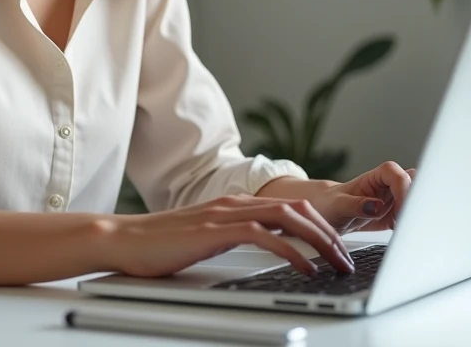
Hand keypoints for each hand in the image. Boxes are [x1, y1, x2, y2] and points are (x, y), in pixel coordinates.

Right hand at [105, 194, 356, 278]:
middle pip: (298, 207)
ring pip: (288, 216)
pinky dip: (291, 251)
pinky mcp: (216, 230)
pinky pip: (265, 236)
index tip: (339, 244)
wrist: (122, 240)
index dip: (321, 223)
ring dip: (320, 240)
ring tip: (336, 262)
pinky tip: (304, 268)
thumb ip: (233, 237)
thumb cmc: (159, 245)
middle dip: (330, 231)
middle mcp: (234, 202)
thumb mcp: (206, 238)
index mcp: (234, 203)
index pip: (290, 205)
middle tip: (348, 256)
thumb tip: (265, 250)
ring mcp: (226, 213)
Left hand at [257, 162, 415, 233]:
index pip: (395, 174)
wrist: (322, 215)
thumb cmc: (326, 205)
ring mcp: (392, 201)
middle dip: (415, 202)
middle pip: (412, 184)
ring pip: (415, 200)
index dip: (403, 189)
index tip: (401, 212)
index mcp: (373, 178)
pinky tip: (405, 237)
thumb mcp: (336, 206)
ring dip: (415, 215)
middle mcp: (386, 187)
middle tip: (410, 224)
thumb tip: (378, 206)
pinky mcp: (393, 216)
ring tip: (408, 232)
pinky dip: (410, 226)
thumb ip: (356, 206)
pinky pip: (409, 218)